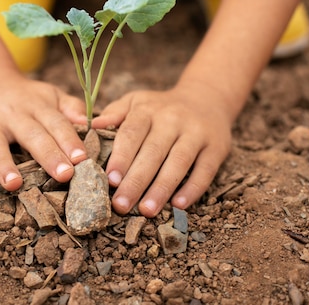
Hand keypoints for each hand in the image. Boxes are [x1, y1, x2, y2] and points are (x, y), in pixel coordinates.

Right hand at [0, 70, 87, 190]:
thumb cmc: (27, 97)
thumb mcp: (50, 95)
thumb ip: (71, 108)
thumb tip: (89, 123)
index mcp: (37, 105)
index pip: (56, 123)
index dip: (69, 140)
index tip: (82, 159)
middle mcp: (13, 113)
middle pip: (31, 135)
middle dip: (48, 155)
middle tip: (64, 175)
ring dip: (5, 164)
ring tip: (15, 184)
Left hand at [91, 81, 232, 216]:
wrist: (206, 97)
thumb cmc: (161, 108)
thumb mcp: (137, 102)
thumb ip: (115, 113)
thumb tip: (91, 126)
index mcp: (148, 109)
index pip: (132, 133)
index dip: (121, 157)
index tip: (110, 180)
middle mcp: (173, 119)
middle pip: (153, 152)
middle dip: (136, 180)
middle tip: (121, 205)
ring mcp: (196, 133)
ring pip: (178, 162)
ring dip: (162, 188)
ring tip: (147, 210)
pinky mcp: (217, 147)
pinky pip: (205, 170)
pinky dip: (193, 188)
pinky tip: (179, 205)